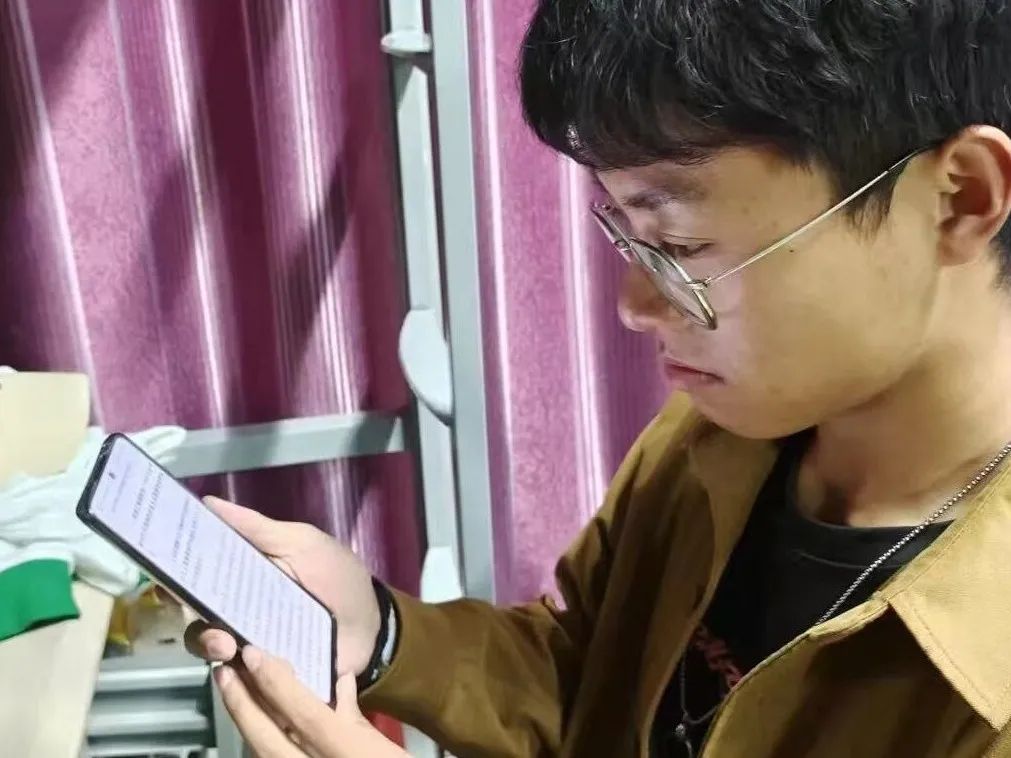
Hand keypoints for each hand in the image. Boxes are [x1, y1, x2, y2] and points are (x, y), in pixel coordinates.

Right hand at [185, 497, 380, 677]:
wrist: (373, 627)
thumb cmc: (337, 578)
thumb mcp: (303, 544)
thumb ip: (258, 528)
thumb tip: (208, 502)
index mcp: (243, 572)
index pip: (197, 568)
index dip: (174, 565)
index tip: (160, 561)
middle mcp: (236, 607)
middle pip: (192, 608)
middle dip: (182, 607)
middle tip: (190, 606)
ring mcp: (247, 640)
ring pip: (207, 643)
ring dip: (208, 642)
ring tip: (228, 645)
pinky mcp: (262, 672)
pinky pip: (236, 676)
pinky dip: (235, 672)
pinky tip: (246, 664)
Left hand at [216, 645, 407, 757]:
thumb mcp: (387, 750)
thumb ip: (357, 718)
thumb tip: (341, 680)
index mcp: (350, 753)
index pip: (304, 715)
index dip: (276, 683)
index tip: (253, 654)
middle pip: (268, 740)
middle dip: (242, 705)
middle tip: (223, 671)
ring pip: (264, 755)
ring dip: (246, 724)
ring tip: (234, 693)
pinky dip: (262, 745)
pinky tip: (256, 730)